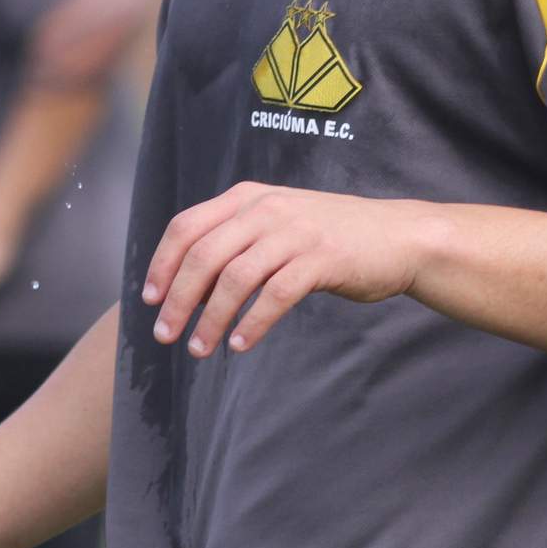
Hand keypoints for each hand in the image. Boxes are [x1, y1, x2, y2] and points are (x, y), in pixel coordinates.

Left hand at [142, 182, 428, 357]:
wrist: (397, 236)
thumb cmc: (330, 236)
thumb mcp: (277, 222)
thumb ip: (236, 238)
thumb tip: (186, 280)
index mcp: (247, 197)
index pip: (186, 226)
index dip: (162, 264)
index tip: (149, 300)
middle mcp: (266, 209)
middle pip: (204, 255)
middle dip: (178, 299)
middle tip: (165, 335)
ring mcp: (295, 232)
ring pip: (235, 278)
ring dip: (211, 319)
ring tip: (200, 350)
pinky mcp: (322, 258)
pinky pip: (275, 295)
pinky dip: (252, 323)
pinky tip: (240, 344)